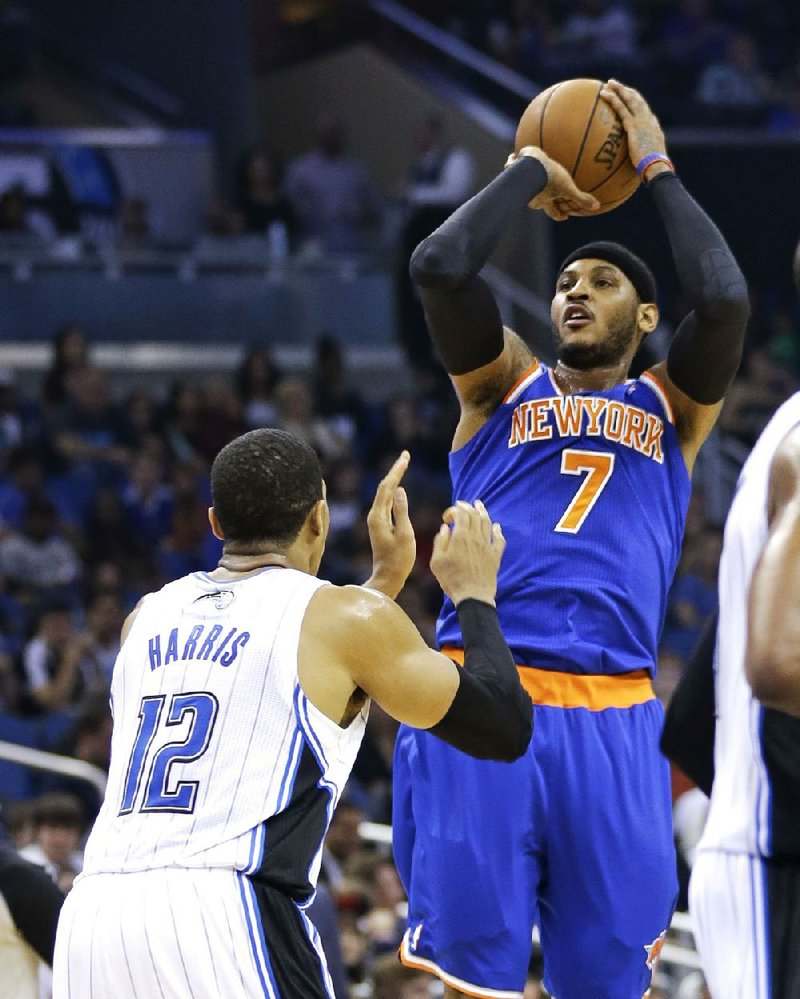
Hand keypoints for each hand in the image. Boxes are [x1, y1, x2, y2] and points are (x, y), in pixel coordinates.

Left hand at [364, 451, 415, 598]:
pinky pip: (386, 501)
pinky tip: (399, 486)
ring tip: (404, 465)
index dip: (397, 470)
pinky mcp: (380, 524)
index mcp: (378, 516)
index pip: (387, 487)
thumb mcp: (404, 534)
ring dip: (394, 478)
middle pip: (384, 487)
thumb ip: (402, 511)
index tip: (406, 457)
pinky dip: (393, 490)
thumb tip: (400, 490)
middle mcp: (374, 515)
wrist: (388, 577)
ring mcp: (376, 520)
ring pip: (384, 493)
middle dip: (395, 470)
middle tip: (406, 456)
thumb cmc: (399, 559)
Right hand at [430, 500, 504, 605]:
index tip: (446, 518)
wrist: (473, 596)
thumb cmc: (452, 580)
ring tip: (479, 505)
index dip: (453, 510)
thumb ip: (440, 542)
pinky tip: (497, 526)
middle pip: (474, 515)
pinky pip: (500, 540)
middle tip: (462, 504)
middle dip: (467, 507)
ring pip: (487, 523)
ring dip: (483, 512)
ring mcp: (487, 546)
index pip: (460, 514)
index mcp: (461, 537)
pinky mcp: (495, 556)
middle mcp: (476, 538)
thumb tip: (445, 529)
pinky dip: (498, 531)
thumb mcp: (437, 562)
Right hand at [505, 146, 598, 219]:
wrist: (529, 166)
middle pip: (538, 201)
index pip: (553, 211)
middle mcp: (532, 193)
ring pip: (526, 185)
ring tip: (527, 173)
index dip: (558, 215)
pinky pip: (512, 165)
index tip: (565, 216)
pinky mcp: (515, 167)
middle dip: (542, 200)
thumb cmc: (548, 178)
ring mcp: (522, 181)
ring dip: (529, 182)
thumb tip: (596, 207)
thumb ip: (580, 198)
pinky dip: (513, 161)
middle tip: (547, 197)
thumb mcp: (567, 188)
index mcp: (544, 200)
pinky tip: (513, 155)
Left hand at [599, 80, 667, 173]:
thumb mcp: (648, 161)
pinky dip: (612, 99)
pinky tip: (603, 94)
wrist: (656, 166)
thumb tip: (634, 166)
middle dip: (627, 91)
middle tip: (616, 85)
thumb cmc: (652, 170)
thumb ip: (641, 157)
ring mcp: (642, 120)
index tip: (628, 98)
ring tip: (608, 83)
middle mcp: (649, 119)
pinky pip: (620, 108)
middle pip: (637, 100)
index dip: (635, 102)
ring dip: (619, 89)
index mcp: (653, 127)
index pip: (644, 110)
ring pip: (629, 99)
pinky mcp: (633, 124)